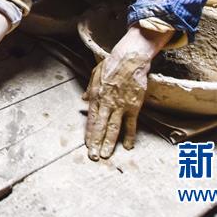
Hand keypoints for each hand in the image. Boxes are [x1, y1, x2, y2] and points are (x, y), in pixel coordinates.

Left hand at [83, 24, 169, 159]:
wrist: (130, 59)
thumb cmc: (112, 65)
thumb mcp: (95, 75)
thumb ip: (89, 89)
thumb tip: (83, 100)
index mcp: (97, 96)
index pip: (92, 119)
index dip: (89, 133)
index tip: (87, 145)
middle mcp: (107, 103)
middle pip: (100, 127)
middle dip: (96, 142)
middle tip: (93, 156)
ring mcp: (120, 106)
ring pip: (114, 128)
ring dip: (109, 143)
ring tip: (105, 155)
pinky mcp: (133, 106)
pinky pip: (131, 124)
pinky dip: (130, 136)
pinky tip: (128, 146)